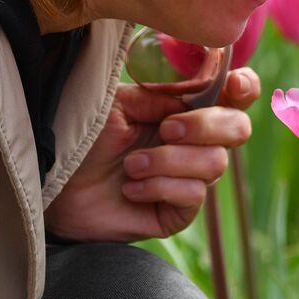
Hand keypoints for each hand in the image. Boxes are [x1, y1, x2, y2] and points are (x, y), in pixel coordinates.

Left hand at [44, 67, 258, 242]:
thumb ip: (161, 94)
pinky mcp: (178, 213)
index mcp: (186, 110)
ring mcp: (189, 179)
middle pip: (238, 129)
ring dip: (169, 160)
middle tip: (166, 129)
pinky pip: (193, 195)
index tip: (231, 85)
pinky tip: (132, 188)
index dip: (243, 87)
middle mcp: (195, 144)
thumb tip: (196, 92)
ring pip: (215, 164)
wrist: (54, 182)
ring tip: (131, 165)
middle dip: (205, 126)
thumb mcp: (120, 103)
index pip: (235, 96)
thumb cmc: (85, 138)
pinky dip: (160, 186)